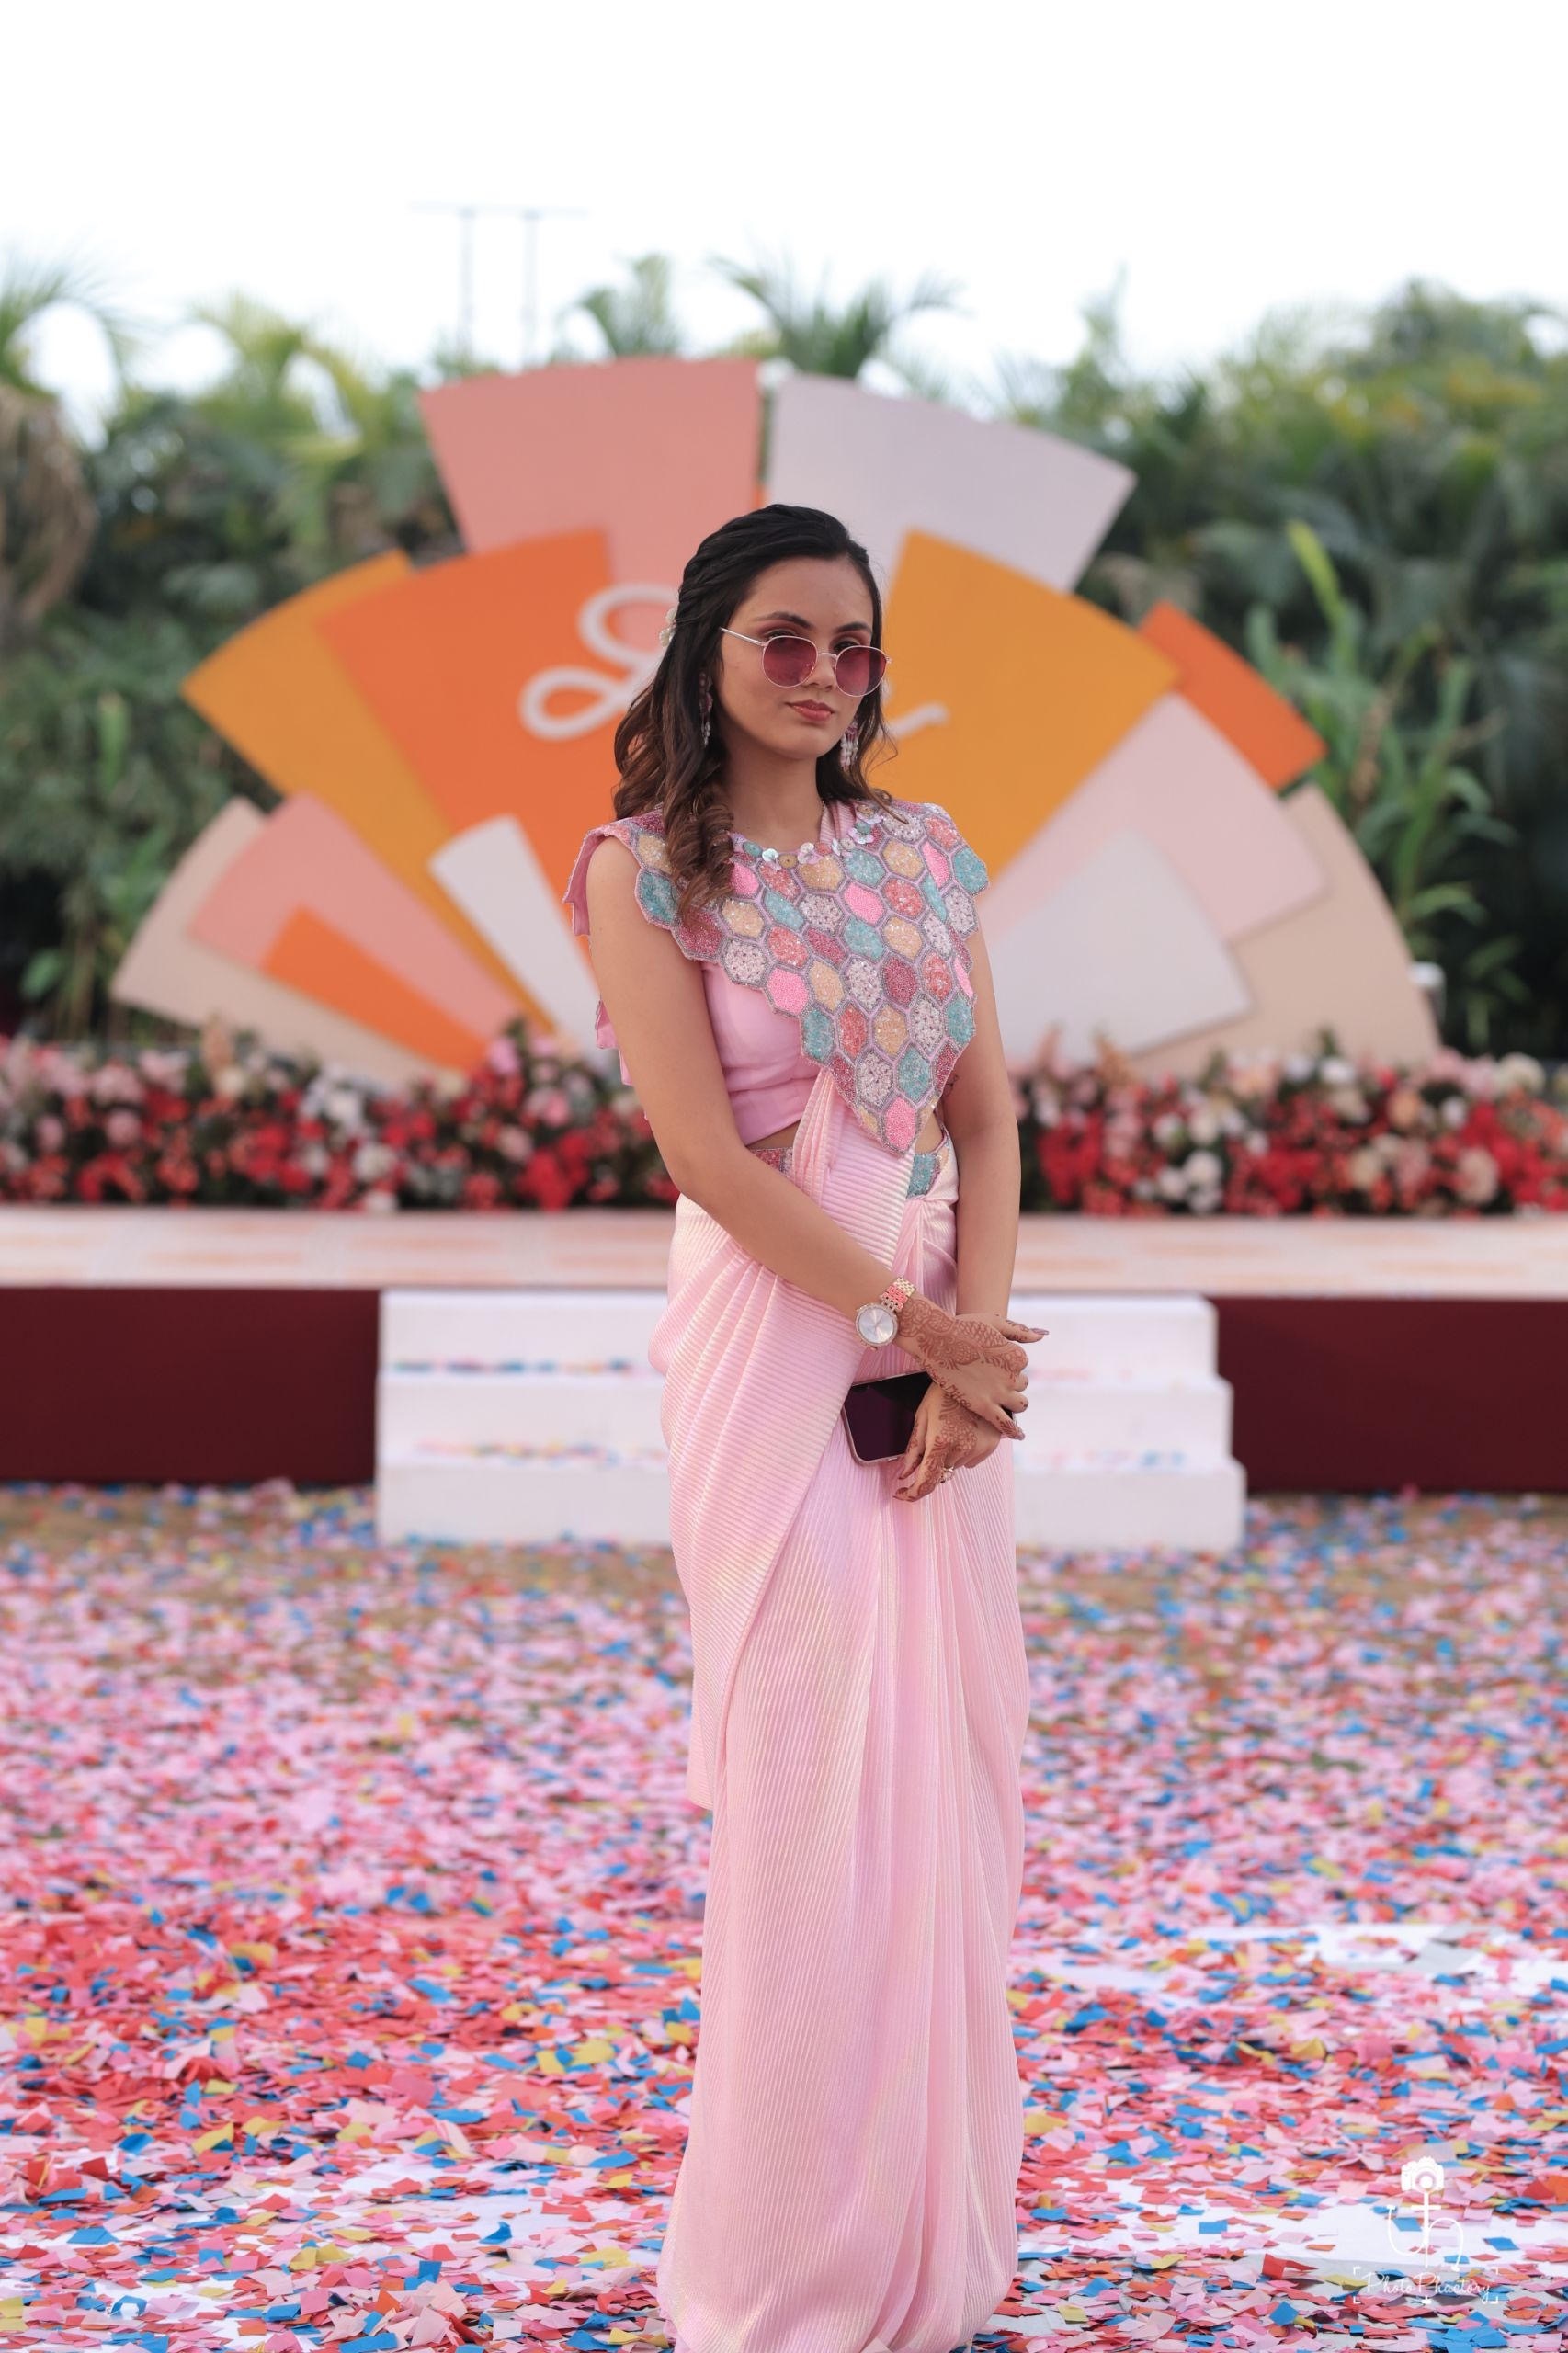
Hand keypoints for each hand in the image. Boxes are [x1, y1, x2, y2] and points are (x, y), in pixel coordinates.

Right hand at [894, 1295, 1044, 1439]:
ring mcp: (998, 1392)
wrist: (937, 1340)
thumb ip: (1020, 1331)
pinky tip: (1019, 1436)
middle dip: (1011, 1383)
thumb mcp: (995, 1322)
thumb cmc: (963, 1326)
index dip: (1008, 1364)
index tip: (993, 1362)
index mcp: (1017, 1355)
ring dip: (1014, 1402)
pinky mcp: (983, 1406)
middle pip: (1022, 1385)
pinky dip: (1014, 1432)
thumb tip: (1041, 1337)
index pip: (1022, 1365)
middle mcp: (1012, 1375)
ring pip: (1020, 1405)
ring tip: (1002, 1401)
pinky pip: (1005, 1424)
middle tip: (991, 1379)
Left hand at [895, 1385, 999, 1501]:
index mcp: (940, 1441)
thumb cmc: (944, 1393)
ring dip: (951, 1454)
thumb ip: (914, 1448)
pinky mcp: (991, 1445)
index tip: (902, 1493)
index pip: (926, 1481)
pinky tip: (965, 1429)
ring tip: (953, 1427)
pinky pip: (971, 1460)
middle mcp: (961, 1448)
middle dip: (934, 1461)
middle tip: (935, 1436)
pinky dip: (965, 1451)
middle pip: (941, 1472)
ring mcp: (979, 1448)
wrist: (976, 1377)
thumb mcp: (923, 1416)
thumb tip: (904, 1473)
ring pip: (956, 1465)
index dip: (912, 1493)